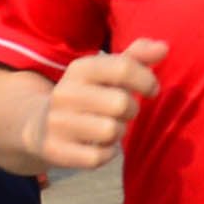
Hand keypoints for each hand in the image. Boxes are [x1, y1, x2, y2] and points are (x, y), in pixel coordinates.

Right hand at [33, 37, 168, 178]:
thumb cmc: (89, 94)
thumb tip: (165, 47)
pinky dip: (107, 153)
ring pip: (111, 131)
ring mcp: (57, 123)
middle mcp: (64, 93)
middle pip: (121, 103)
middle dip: (131, 110)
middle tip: (122, 112)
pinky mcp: (55, 150)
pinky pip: (99, 156)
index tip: (151, 89)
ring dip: (119, 132)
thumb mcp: (107, 71)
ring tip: (108, 127)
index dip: (147, 80)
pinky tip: (99, 145)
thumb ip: (137, 56)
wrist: (39, 124)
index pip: (123, 68)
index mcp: (79, 69)